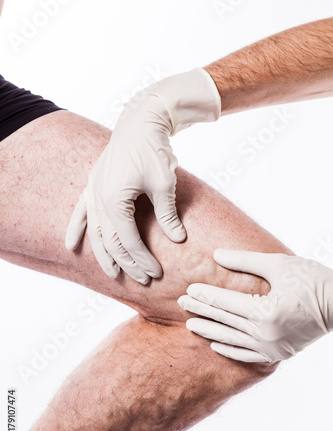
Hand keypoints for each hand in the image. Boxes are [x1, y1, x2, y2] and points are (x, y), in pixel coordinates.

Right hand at [65, 68, 220, 284]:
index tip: (156, 273)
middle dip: (127, 263)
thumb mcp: (164, 183)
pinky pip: (80, 213)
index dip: (142, 259)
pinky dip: (76, 230)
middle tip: (142, 279)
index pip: (129, 240)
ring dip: (103, 255)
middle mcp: (98, 199)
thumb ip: (168, 215)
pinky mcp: (92, 186)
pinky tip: (71, 246)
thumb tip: (178, 239)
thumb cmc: (154, 150)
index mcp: (115, 200)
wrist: (140, 123)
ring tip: (113, 274)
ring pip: (95, 233)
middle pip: (111, 242)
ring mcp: (92, 192)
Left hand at [178, 249, 332, 361]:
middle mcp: (266, 332)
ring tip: (190, 325)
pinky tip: (214, 345)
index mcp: (266, 310)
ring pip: (231, 339)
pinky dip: (229, 350)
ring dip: (209, 331)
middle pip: (225, 320)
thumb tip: (217, 255)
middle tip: (180, 304)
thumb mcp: (279, 264)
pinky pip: (247, 355)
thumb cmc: (312, 279)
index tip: (188, 291)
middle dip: (201, 311)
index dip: (205, 296)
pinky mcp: (277, 353)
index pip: (226, 302)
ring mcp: (271, 346)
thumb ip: (245, 261)